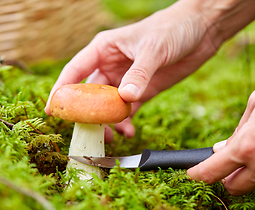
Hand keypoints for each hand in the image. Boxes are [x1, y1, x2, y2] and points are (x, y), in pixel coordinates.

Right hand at [45, 0, 254, 141]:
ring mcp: (127, 80)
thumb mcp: (154, 48)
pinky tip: (130, 131)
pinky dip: (126, 122)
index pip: (75, 72)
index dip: (61, 90)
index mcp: (104, 49)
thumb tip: (125, 98)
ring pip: (108, 106)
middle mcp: (111, 66)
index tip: (53, 110)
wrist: (202, 30)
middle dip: (88, 114)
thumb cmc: (172, 29)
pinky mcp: (143, 90)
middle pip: (90, 94)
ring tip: (116, 136)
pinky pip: (128, 110)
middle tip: (89, 132)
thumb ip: (139, 73)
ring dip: (108, 122)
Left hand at [187, 67, 254, 194]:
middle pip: (234, 187)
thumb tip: (221, 150)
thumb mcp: (254, 105)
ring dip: (252, 174)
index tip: (192, 174)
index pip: (212, 172)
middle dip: (226, 177)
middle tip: (228, 163)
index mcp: (247, 147)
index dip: (198, 175)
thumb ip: (236, 133)